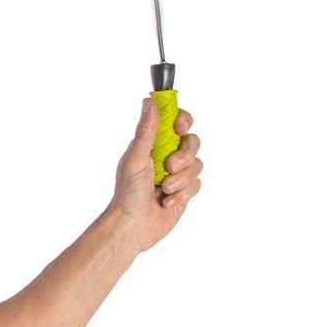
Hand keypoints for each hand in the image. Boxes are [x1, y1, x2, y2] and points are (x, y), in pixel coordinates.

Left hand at [106, 96, 203, 254]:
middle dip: (184, 155)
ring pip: (197, 164)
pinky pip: (197, 184)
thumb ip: (146, 130)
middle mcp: (166, 156)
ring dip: (180, 179)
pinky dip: (182, 193)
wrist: (133, 225)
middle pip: (192, 141)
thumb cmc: (127, 193)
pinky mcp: (184, 190)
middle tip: (169, 167)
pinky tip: (166, 201)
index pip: (175, 121)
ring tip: (163, 189)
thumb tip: (149, 101)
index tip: (180, 128)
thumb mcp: (135, 158)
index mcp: (152, 144)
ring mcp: (177, 173)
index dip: (183, 121)